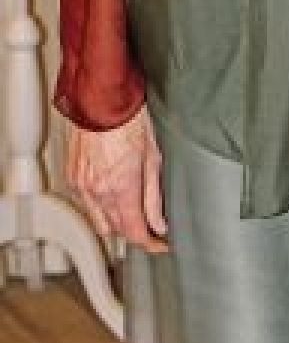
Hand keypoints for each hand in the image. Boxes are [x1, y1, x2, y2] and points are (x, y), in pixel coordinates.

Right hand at [67, 108, 167, 253]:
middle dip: (135, 231)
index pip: (135, 233)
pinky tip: (113, 192)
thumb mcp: (153, 157)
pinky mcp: (73, 177)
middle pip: (117, 230)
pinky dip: (100, 204)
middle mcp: (98, 192)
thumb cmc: (130, 119)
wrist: (102, 98)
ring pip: (99, 219)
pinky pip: (87, 203)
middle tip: (151, 225)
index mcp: (121, 188)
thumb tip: (159, 223)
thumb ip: (154, 196)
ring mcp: (82, 185)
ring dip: (116, 220)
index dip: (151, 244)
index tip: (161, 244)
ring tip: (134, 208)